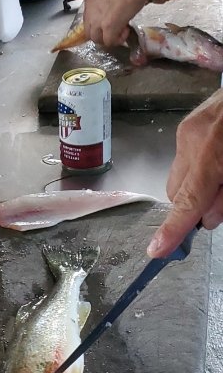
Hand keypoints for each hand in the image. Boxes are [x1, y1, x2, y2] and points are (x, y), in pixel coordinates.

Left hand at [82, 0, 188, 47]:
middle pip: (89, 31)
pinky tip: (125, 31)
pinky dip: (117, 40)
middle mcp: (90, 10)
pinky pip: (109, 42)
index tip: (111, 19)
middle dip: (101, 34)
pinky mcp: (107, 28)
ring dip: (108, 38)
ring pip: (96, 39)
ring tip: (121, 30)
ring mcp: (97, 21)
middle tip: (114, 29)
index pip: (88, 17)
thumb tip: (116, 5)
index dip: (99, 22)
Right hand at [148, 89, 222, 257]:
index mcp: (211, 154)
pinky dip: (200, 165)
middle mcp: (191, 141)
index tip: (156, 251)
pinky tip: (219, 154)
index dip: (172, 229)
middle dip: (193, 203)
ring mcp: (187, 129)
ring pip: (180, 175)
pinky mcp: (189, 122)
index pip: (187, 202)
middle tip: (220, 200)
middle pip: (177, 192)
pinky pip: (185, 157)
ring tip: (222, 171)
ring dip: (198, 183)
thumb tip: (208, 218)